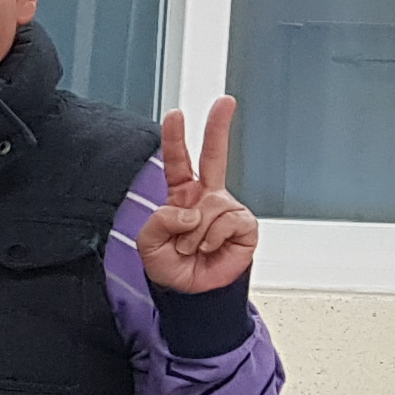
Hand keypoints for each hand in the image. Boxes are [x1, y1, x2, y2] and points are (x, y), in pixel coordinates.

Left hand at [137, 96, 258, 294]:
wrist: (193, 293)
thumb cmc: (172, 267)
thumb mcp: (149, 244)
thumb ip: (159, 221)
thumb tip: (190, 209)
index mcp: (182, 196)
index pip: (177, 162)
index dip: (174, 138)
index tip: (175, 114)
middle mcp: (206, 197)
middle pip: (214, 156)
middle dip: (218, 127)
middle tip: (225, 101)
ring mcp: (227, 208)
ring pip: (209, 208)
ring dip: (194, 234)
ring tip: (193, 248)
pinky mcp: (244, 225)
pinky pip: (226, 222)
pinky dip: (213, 239)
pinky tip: (212, 248)